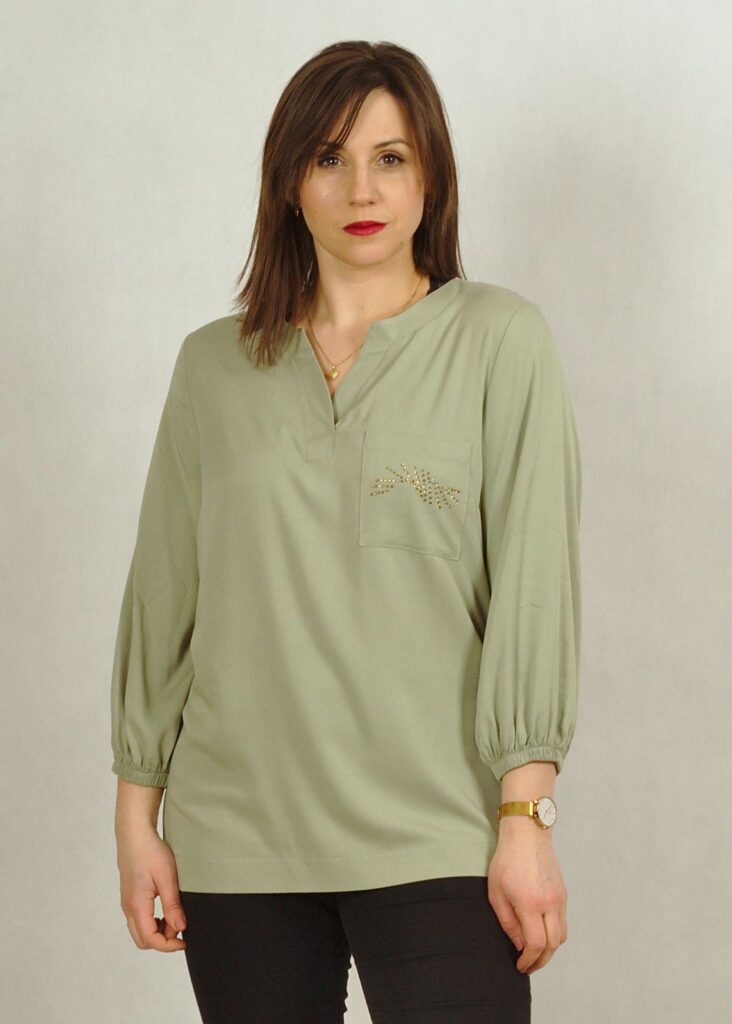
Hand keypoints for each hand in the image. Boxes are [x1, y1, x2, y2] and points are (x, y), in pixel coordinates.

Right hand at [116, 824, 187, 951]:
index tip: (184, 940)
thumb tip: (180, 928)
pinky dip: (152, 922)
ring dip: (157, 931)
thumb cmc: (150, 851)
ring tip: (175, 915)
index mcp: (137, 905)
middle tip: (180, 926)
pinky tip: (165, 909)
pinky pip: (138, 919)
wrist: (134, 834)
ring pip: (139, 930)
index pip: (150, 939)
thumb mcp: (167, 878)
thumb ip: (173, 905)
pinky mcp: (129, 896)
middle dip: (163, 940)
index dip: (168, 945)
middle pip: (142, 940)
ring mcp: (127, 902)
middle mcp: (128, 907)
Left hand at [487, 823, 567, 974]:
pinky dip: (555, 934)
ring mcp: (560, 898)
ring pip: (561, 936)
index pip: (537, 944)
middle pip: (553, 945)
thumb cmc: (507, 860)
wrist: (527, 833)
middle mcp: (550, 904)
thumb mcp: (496, 892)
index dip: (529, 960)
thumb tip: (519, 944)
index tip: (520, 965)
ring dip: (550, 950)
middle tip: (528, 966)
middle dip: (541, 961)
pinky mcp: (563, 893)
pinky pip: (563, 922)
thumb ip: (507, 922)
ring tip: (535, 953)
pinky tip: (542, 933)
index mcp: (530, 904)